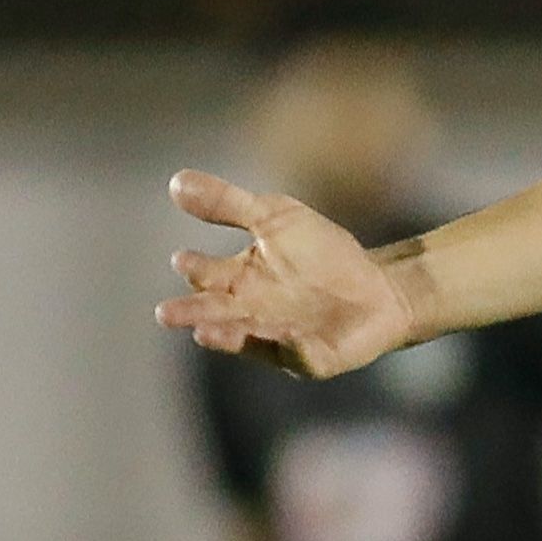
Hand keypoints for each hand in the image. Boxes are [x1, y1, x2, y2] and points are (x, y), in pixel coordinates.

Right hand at [155, 173, 416, 378]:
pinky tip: (289, 335)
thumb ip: (228, 204)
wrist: (377, 288)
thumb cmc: (321, 254)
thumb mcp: (275, 218)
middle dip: (193, 313)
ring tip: (204, 334)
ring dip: (227, 336)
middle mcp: (250, 313)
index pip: (206, 274)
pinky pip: (301, 354)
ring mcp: (279, 339)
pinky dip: (294, 346)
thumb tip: (176, 182)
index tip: (182, 259)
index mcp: (238, 279)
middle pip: (215, 312)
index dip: (194, 267)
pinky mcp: (313, 358)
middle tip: (165, 313)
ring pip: (247, 338)